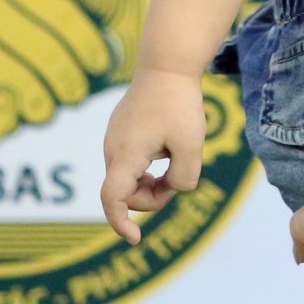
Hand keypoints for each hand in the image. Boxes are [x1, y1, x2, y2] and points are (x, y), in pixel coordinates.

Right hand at [99, 70, 207, 242]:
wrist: (167, 64)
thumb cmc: (179, 103)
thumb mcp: (191, 145)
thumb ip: (183, 178)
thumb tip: (172, 188)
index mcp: (125, 154)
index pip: (112, 199)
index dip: (120, 223)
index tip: (135, 239)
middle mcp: (113, 149)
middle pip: (125, 192)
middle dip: (152, 197)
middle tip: (179, 178)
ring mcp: (115, 139)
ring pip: (129, 178)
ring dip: (152, 181)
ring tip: (177, 157)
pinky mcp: (122, 132)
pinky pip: (132, 162)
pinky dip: (149, 166)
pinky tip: (168, 148)